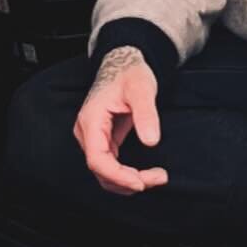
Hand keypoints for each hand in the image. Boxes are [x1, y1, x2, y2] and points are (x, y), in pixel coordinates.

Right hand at [73, 46, 167, 195]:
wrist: (123, 64)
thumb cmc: (129, 73)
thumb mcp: (142, 89)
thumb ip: (146, 115)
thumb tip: (151, 141)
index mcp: (91, 120)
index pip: (97, 159)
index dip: (117, 175)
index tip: (140, 182)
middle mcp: (87, 132)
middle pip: (101, 170)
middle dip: (128, 180)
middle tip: (158, 178)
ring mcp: (93, 137)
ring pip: (104, 172)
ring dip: (127, 181)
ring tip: (155, 177)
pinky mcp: (103, 140)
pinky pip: (110, 165)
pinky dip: (126, 174)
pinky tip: (144, 174)